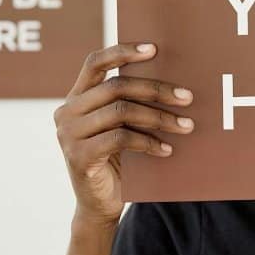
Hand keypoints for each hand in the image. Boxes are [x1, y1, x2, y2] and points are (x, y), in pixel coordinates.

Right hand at [54, 43, 194, 224]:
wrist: (101, 205)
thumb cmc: (118, 161)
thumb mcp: (122, 127)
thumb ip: (130, 104)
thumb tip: (173, 82)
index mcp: (76, 98)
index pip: (95, 63)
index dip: (123, 52)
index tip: (154, 48)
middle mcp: (67, 111)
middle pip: (116, 87)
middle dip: (156, 89)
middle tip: (187, 97)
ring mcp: (68, 134)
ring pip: (121, 111)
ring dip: (159, 117)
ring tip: (185, 125)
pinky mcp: (78, 156)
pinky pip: (120, 138)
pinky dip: (148, 142)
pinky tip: (167, 149)